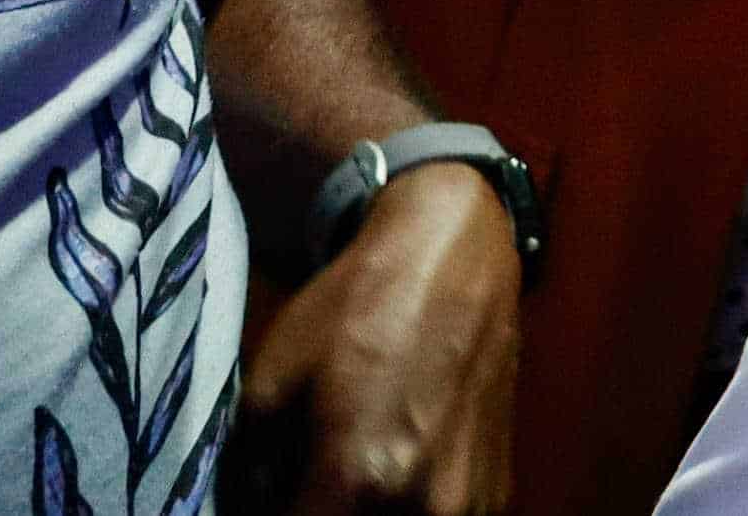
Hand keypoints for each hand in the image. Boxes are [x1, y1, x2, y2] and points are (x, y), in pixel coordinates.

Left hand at [232, 164, 520, 515]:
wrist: (455, 257)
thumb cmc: (356, 308)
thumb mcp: (270, 384)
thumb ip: (251, 471)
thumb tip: (249, 508)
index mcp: (358, 478)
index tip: (268, 499)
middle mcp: (423, 504)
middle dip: (316, 513)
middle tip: (304, 486)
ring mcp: (470, 502)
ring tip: (347, 482)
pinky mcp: (498, 490)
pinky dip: (410, 514)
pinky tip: (395, 479)